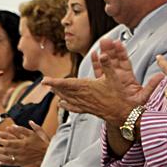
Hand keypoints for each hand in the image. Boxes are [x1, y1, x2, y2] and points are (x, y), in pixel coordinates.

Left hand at [0, 121, 49, 165]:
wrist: (49, 152)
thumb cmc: (43, 141)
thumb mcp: (36, 132)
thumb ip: (25, 129)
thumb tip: (14, 125)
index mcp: (24, 143)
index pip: (9, 142)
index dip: (1, 141)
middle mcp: (21, 151)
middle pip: (6, 150)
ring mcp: (21, 158)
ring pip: (7, 157)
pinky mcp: (23, 162)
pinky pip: (12, 163)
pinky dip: (5, 163)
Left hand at [44, 39, 161, 125]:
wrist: (122, 112)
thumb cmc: (118, 95)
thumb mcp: (114, 77)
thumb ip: (107, 65)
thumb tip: (103, 54)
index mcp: (87, 87)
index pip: (67, 84)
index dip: (55, 82)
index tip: (45, 80)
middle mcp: (83, 96)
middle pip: (65, 91)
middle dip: (55, 86)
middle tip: (47, 83)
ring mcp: (85, 104)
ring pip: (68, 98)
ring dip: (59, 94)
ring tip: (52, 90)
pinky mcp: (88, 110)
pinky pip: (74, 108)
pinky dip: (67, 106)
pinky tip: (62, 105)